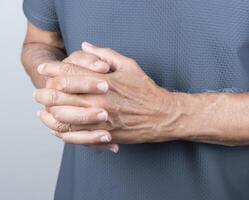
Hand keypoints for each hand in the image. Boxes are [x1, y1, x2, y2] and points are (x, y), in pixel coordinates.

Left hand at [34, 42, 179, 146]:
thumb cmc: (146, 89)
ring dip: (49, 113)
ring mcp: (100, 118)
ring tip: (43, 111)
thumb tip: (85, 46)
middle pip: (61, 94)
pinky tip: (56, 126)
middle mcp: (99, 99)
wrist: (161, 115)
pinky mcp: (104, 133)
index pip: (69, 72)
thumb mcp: (129, 65)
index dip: (52, 69)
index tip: (44, 69)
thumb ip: (105, 54)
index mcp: (104, 81)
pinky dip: (62, 130)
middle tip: (39, 92)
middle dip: (45, 92)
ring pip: (64, 116)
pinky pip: (77, 134)